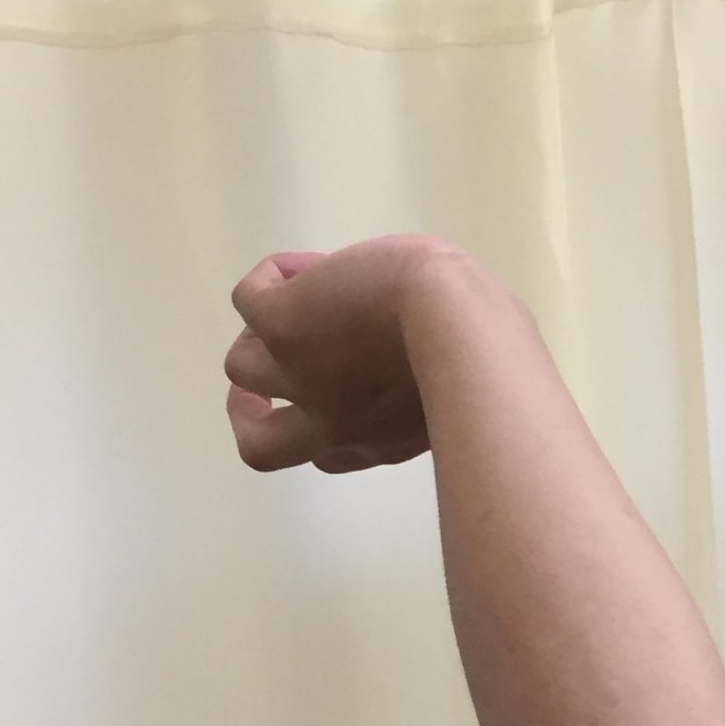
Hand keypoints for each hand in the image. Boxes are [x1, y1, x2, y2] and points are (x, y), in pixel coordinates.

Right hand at [223, 233, 465, 472]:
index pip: (326, 457)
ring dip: (258, 332)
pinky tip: (298, 268)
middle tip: (269, 355)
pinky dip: (267, 280)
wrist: (462, 328)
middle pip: (259, 446)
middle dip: (252, 407)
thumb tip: (429, 351)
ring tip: (291, 295)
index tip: (318, 398)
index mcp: (377, 442)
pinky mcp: (281, 325)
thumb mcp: (454, 385)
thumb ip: (429, 386)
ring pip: (242, 366)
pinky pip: (247, 300)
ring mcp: (300, 376)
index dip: (312, 427)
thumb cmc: (482, 354)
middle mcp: (331, 423)